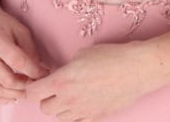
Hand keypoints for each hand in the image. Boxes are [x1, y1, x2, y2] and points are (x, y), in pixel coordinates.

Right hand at [0, 6, 50, 104]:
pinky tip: (11, 96)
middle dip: (25, 86)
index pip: (19, 62)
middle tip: (36, 85)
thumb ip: (30, 50)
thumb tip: (40, 71)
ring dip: (14, 94)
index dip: (35, 71)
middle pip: (7, 81)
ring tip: (26, 90)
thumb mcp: (20, 30)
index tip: (45, 73)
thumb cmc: (2, 23)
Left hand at [25, 41, 147, 120]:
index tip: (38, 80)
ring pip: (59, 117)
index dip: (33, 86)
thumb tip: (60, 74)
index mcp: (62, 81)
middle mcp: (69, 99)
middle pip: (44, 108)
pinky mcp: (96, 118)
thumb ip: (66, 68)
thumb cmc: (111, 56)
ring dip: (60, 106)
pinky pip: (76, 121)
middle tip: (54, 86)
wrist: (136, 69)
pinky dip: (75, 113)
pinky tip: (83, 100)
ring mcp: (83, 111)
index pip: (33, 92)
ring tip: (70, 93)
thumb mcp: (82, 54)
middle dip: (46, 97)